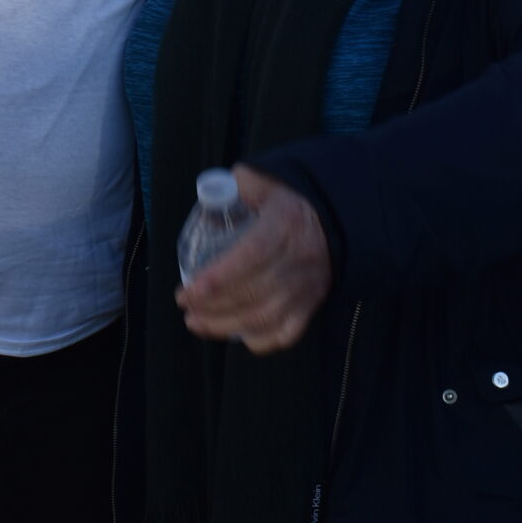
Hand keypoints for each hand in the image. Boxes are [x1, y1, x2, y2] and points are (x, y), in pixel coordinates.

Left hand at [178, 165, 333, 354]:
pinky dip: (258, 340)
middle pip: (252, 292)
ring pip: (265, 317)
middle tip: (184, 304)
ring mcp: (306, 290)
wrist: (336, 227)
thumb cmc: (291, 208)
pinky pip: (285, 334)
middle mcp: (298, 261)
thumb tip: (216, 187)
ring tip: (196, 322)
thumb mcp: (271, 185)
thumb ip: (246, 182)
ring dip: (225, 326)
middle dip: (212, 304)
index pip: (252, 256)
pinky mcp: (310, 308)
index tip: (189, 289)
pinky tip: (234, 334)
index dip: (219, 277)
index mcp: (286, 227)